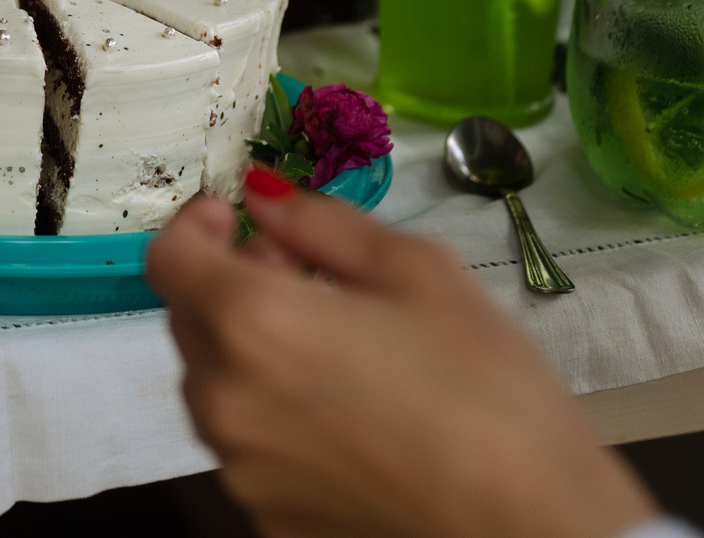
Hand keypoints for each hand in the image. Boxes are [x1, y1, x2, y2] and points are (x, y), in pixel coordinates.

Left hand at [147, 179, 656, 537]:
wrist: (537, 531)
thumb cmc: (489, 393)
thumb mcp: (420, 272)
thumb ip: (321, 224)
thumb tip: (263, 199)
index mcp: (251, 324)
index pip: (166, 259)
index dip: (193, 226)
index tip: (232, 216)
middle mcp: (224, 400)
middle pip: (189, 321)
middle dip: (229, 285)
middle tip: (295, 272)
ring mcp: (240, 470)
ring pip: (215, 387)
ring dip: (248, 353)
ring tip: (331, 347)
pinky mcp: (267, 519)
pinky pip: (249, 448)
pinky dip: (275, 417)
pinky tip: (347, 416)